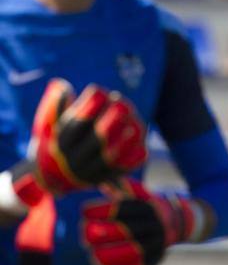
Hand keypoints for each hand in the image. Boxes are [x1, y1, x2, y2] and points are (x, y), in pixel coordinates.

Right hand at [12, 79, 146, 201]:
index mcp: (62, 141)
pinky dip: (133, 158)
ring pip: (110, 157)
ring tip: (136, 125)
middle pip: (96, 140)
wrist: (55, 178)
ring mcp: (90, 171)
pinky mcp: (105, 178)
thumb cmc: (57, 140)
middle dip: (112, 121)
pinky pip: (122, 170)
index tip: (100, 90)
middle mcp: (75, 158)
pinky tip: (142, 145)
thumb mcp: (49, 124)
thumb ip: (57, 105)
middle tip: (123, 104)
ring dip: (126, 140)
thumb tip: (62, 85)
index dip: (91, 105)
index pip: (77, 123)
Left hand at [81, 178, 211, 264]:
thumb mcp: (138, 195)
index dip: (99, 210)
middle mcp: (153, 226)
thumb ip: (122, 190)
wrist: (179, 223)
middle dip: (100, 234)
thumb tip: (103, 185)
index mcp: (146, 208)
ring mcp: (156, 245)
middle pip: (124, 230)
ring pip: (131, 254)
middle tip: (86, 235)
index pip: (121, 209)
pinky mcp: (155, 262)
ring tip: (95, 256)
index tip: (85, 212)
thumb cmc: (148, 208)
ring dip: (108, 257)